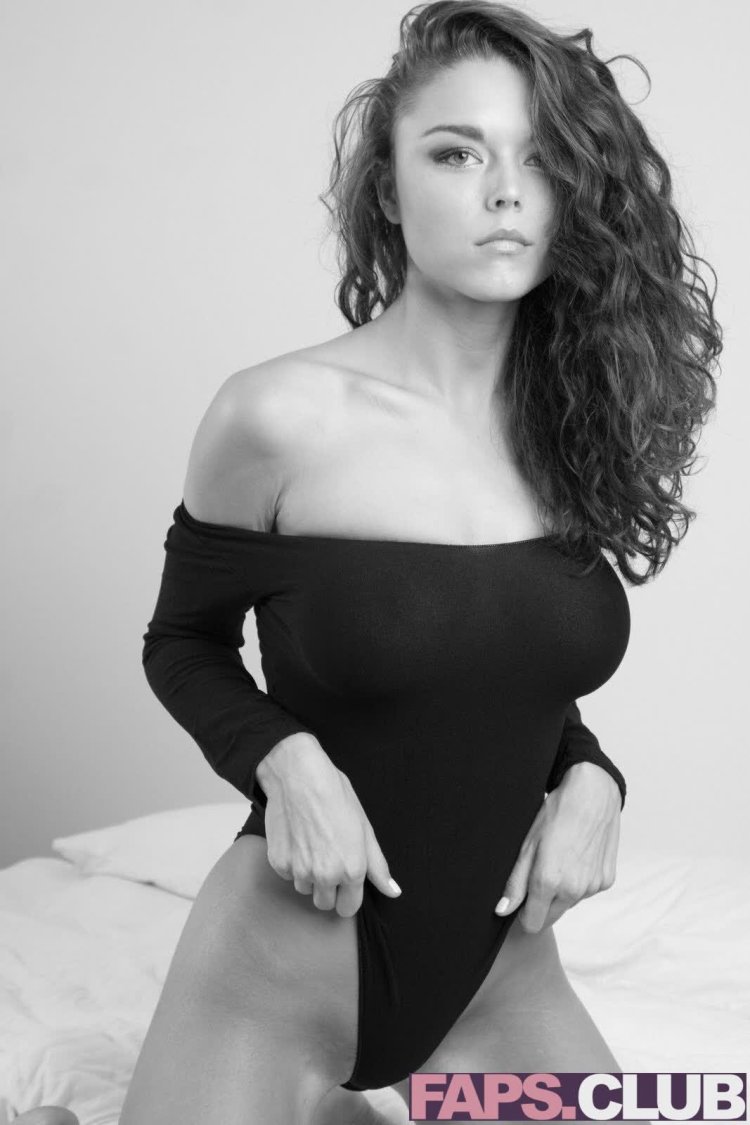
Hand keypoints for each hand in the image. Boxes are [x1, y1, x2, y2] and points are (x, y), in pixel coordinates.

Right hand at [257, 735, 401, 917]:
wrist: (299, 776)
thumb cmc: (335, 796)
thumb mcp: (364, 829)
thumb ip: (378, 866)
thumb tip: (393, 891)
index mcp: (351, 870)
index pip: (348, 908)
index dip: (348, 896)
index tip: (345, 882)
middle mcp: (325, 876)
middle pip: (325, 904)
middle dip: (328, 889)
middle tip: (328, 861)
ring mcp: (299, 871)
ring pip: (305, 889)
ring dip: (308, 876)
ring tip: (312, 846)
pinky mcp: (279, 863)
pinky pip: (287, 875)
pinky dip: (292, 863)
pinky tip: (298, 839)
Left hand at [494, 762, 620, 932]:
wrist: (592, 794)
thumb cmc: (556, 814)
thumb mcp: (527, 844)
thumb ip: (515, 883)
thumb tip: (503, 910)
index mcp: (549, 882)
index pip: (533, 923)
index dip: (523, 914)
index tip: (521, 901)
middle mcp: (573, 890)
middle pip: (551, 917)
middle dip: (541, 905)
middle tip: (538, 874)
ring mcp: (593, 886)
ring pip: (569, 903)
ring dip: (562, 891)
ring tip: (559, 859)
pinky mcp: (607, 880)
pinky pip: (587, 891)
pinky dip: (580, 881)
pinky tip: (576, 857)